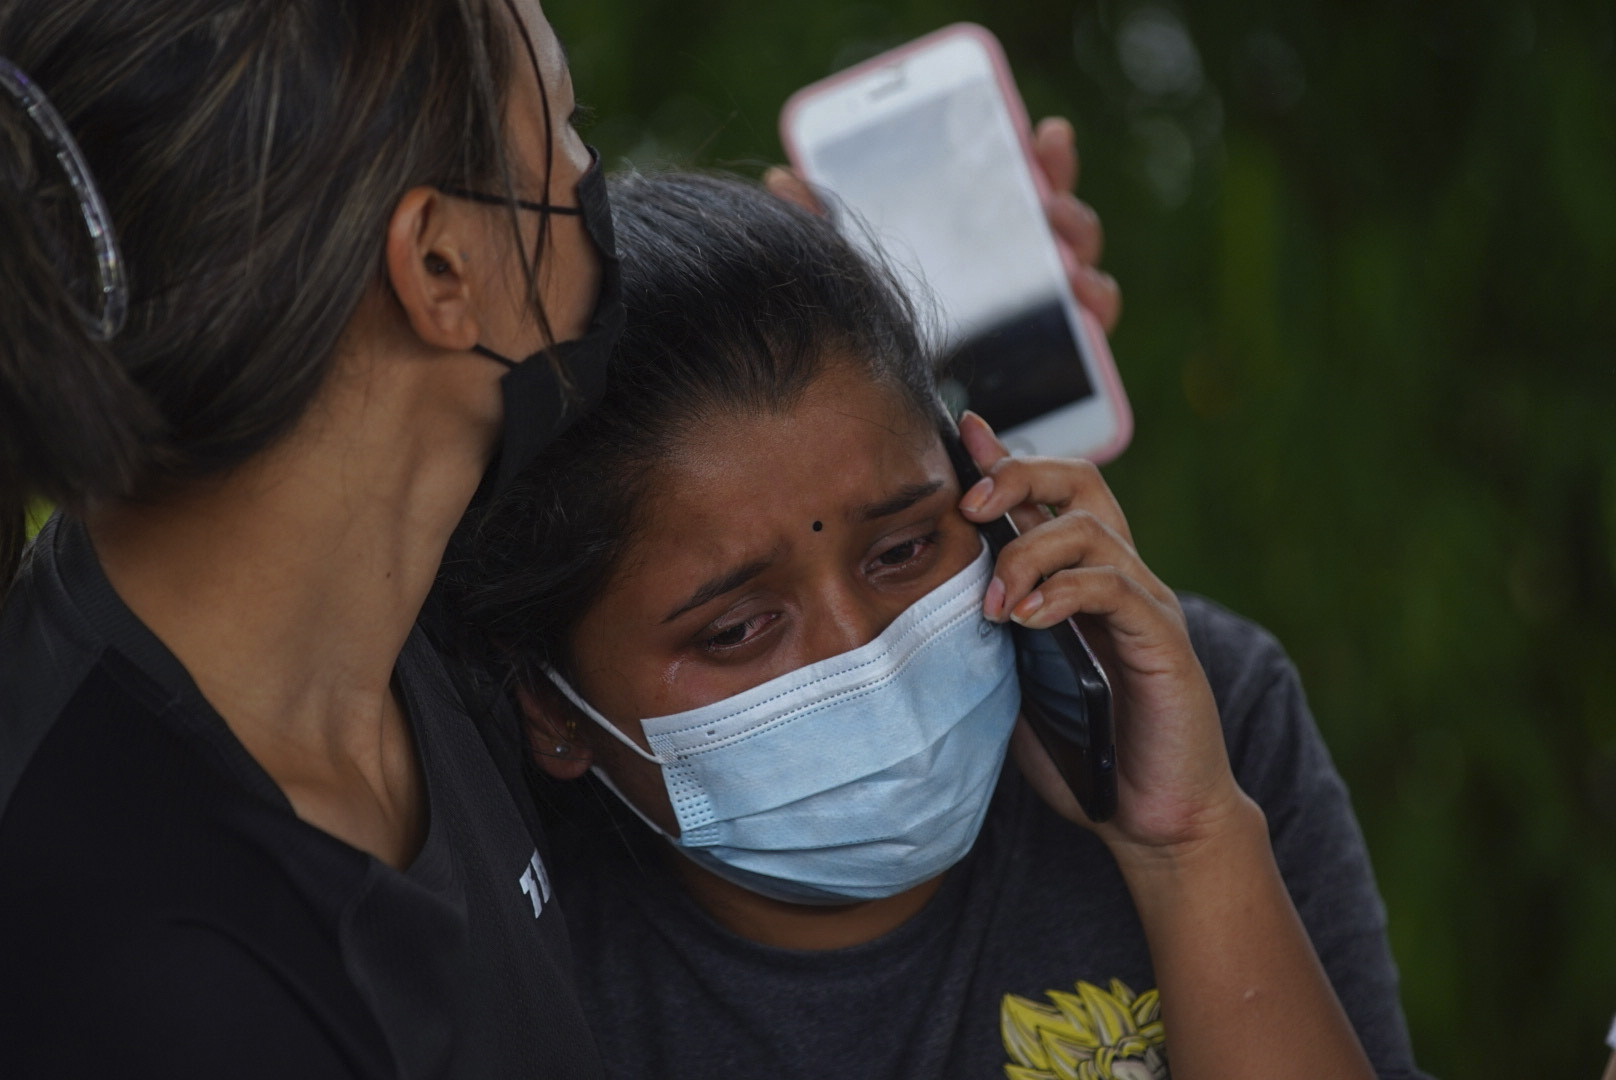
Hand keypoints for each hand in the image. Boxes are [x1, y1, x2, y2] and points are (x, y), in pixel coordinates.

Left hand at [765, 115, 1120, 332]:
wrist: (890, 423)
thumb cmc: (878, 330)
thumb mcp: (853, 271)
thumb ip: (822, 224)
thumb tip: (781, 177)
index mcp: (987, 235)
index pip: (1027, 183)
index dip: (1044, 158)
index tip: (1044, 136)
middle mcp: (1027, 273)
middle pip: (1066, 229)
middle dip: (1067, 211)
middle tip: (1049, 206)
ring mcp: (1047, 319)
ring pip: (1088, 280)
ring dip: (1087, 263)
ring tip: (1067, 263)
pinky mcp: (1057, 367)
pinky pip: (1090, 341)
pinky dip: (1095, 319)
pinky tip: (1084, 311)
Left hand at [955, 411, 1247, 860]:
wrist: (1154, 819)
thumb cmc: (1085, 750)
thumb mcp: (1016, 681)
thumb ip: (988, 635)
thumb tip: (923, 603)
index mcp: (1081, 581)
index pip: (1049, 496)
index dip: (1006, 458)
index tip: (960, 432)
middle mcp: (1119, 577)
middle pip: (1080, 483)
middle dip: (1020, 476)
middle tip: (969, 503)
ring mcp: (1146, 605)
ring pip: (1091, 530)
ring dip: (1027, 554)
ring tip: (992, 604)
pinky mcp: (1164, 641)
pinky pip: (1114, 588)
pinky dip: (1063, 592)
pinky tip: (1026, 619)